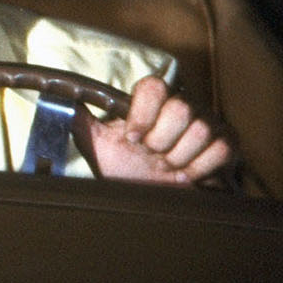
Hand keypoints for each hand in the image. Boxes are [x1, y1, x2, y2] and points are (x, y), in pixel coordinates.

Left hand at [73, 75, 235, 184]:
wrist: (153, 195)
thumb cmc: (126, 166)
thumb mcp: (99, 144)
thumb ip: (80, 120)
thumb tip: (56, 99)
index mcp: (151, 100)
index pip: (153, 86)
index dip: (142, 114)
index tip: (131, 137)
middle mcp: (182, 105)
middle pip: (180, 110)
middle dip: (160, 141)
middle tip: (151, 155)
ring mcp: (207, 122)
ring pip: (200, 130)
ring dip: (179, 157)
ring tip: (166, 166)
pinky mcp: (227, 143)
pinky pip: (222, 148)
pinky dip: (201, 167)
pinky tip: (186, 175)